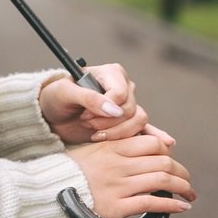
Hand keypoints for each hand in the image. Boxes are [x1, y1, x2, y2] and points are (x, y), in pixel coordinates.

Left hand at [39, 62, 173, 147]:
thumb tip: (115, 109)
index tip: (84, 113)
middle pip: (131, 109)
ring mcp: (126, 107)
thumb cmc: (56, 98)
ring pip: (138, 121)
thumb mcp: (65, 93)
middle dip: (108, 122)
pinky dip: (154, 136)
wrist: (52, 116)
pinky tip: (166, 143)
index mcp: (111, 74)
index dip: (104, 108)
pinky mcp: (126, 124)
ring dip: (117, 132)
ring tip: (96, 134)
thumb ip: (89, 98)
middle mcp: (123, 88)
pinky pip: (146, 130)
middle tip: (86, 124)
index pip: (121, 93)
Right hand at [65, 134, 196, 217]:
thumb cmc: (72, 171)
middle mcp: (118, 164)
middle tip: (188, 181)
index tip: (173, 162)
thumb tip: (144, 148)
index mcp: (113, 147)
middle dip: (181, 173)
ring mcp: (118, 185)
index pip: (152, 144)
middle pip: (162, 162)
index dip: (168, 153)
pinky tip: (181, 207)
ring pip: (162, 181)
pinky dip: (171, 205)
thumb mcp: (92, 150)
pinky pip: (151, 203)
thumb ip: (116, 146)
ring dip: (182, 188)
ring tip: (190, 194)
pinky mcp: (117, 207)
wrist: (49, 193)